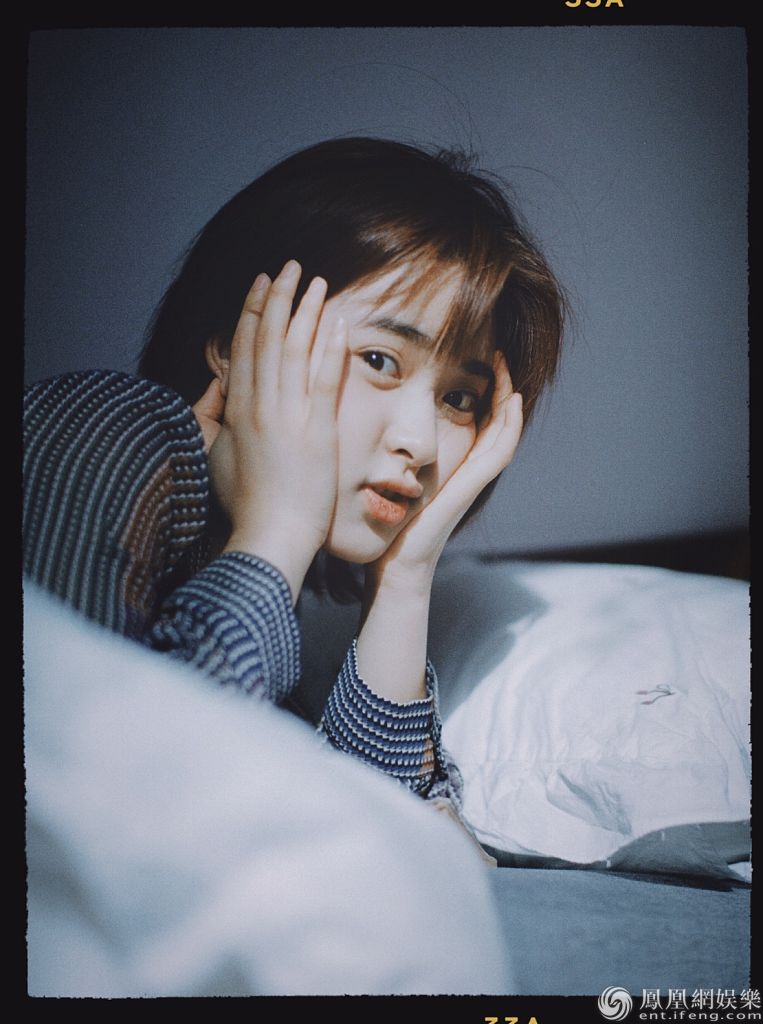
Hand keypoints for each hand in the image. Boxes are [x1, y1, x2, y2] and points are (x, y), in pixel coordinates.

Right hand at [202, 261, 347, 600]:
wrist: (269, 536)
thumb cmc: (246, 507)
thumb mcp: (216, 460)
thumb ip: (216, 423)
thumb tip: (220, 395)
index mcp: (236, 412)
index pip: (244, 350)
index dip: (251, 313)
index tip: (259, 286)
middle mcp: (259, 407)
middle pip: (266, 339)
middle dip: (276, 298)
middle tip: (287, 267)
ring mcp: (288, 417)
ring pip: (293, 350)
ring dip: (304, 311)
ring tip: (314, 280)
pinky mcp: (316, 431)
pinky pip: (322, 378)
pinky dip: (329, 346)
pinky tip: (337, 319)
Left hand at [367, 352, 522, 590]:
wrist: (392, 562)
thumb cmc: (384, 523)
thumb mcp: (385, 477)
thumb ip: (384, 453)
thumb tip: (359, 418)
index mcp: (448, 463)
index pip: (471, 418)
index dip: (475, 387)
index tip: (470, 356)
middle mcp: (465, 468)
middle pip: (493, 419)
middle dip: (498, 385)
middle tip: (498, 351)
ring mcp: (472, 478)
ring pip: (503, 430)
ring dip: (508, 397)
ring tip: (506, 365)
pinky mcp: (472, 486)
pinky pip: (500, 451)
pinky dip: (510, 425)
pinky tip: (512, 399)